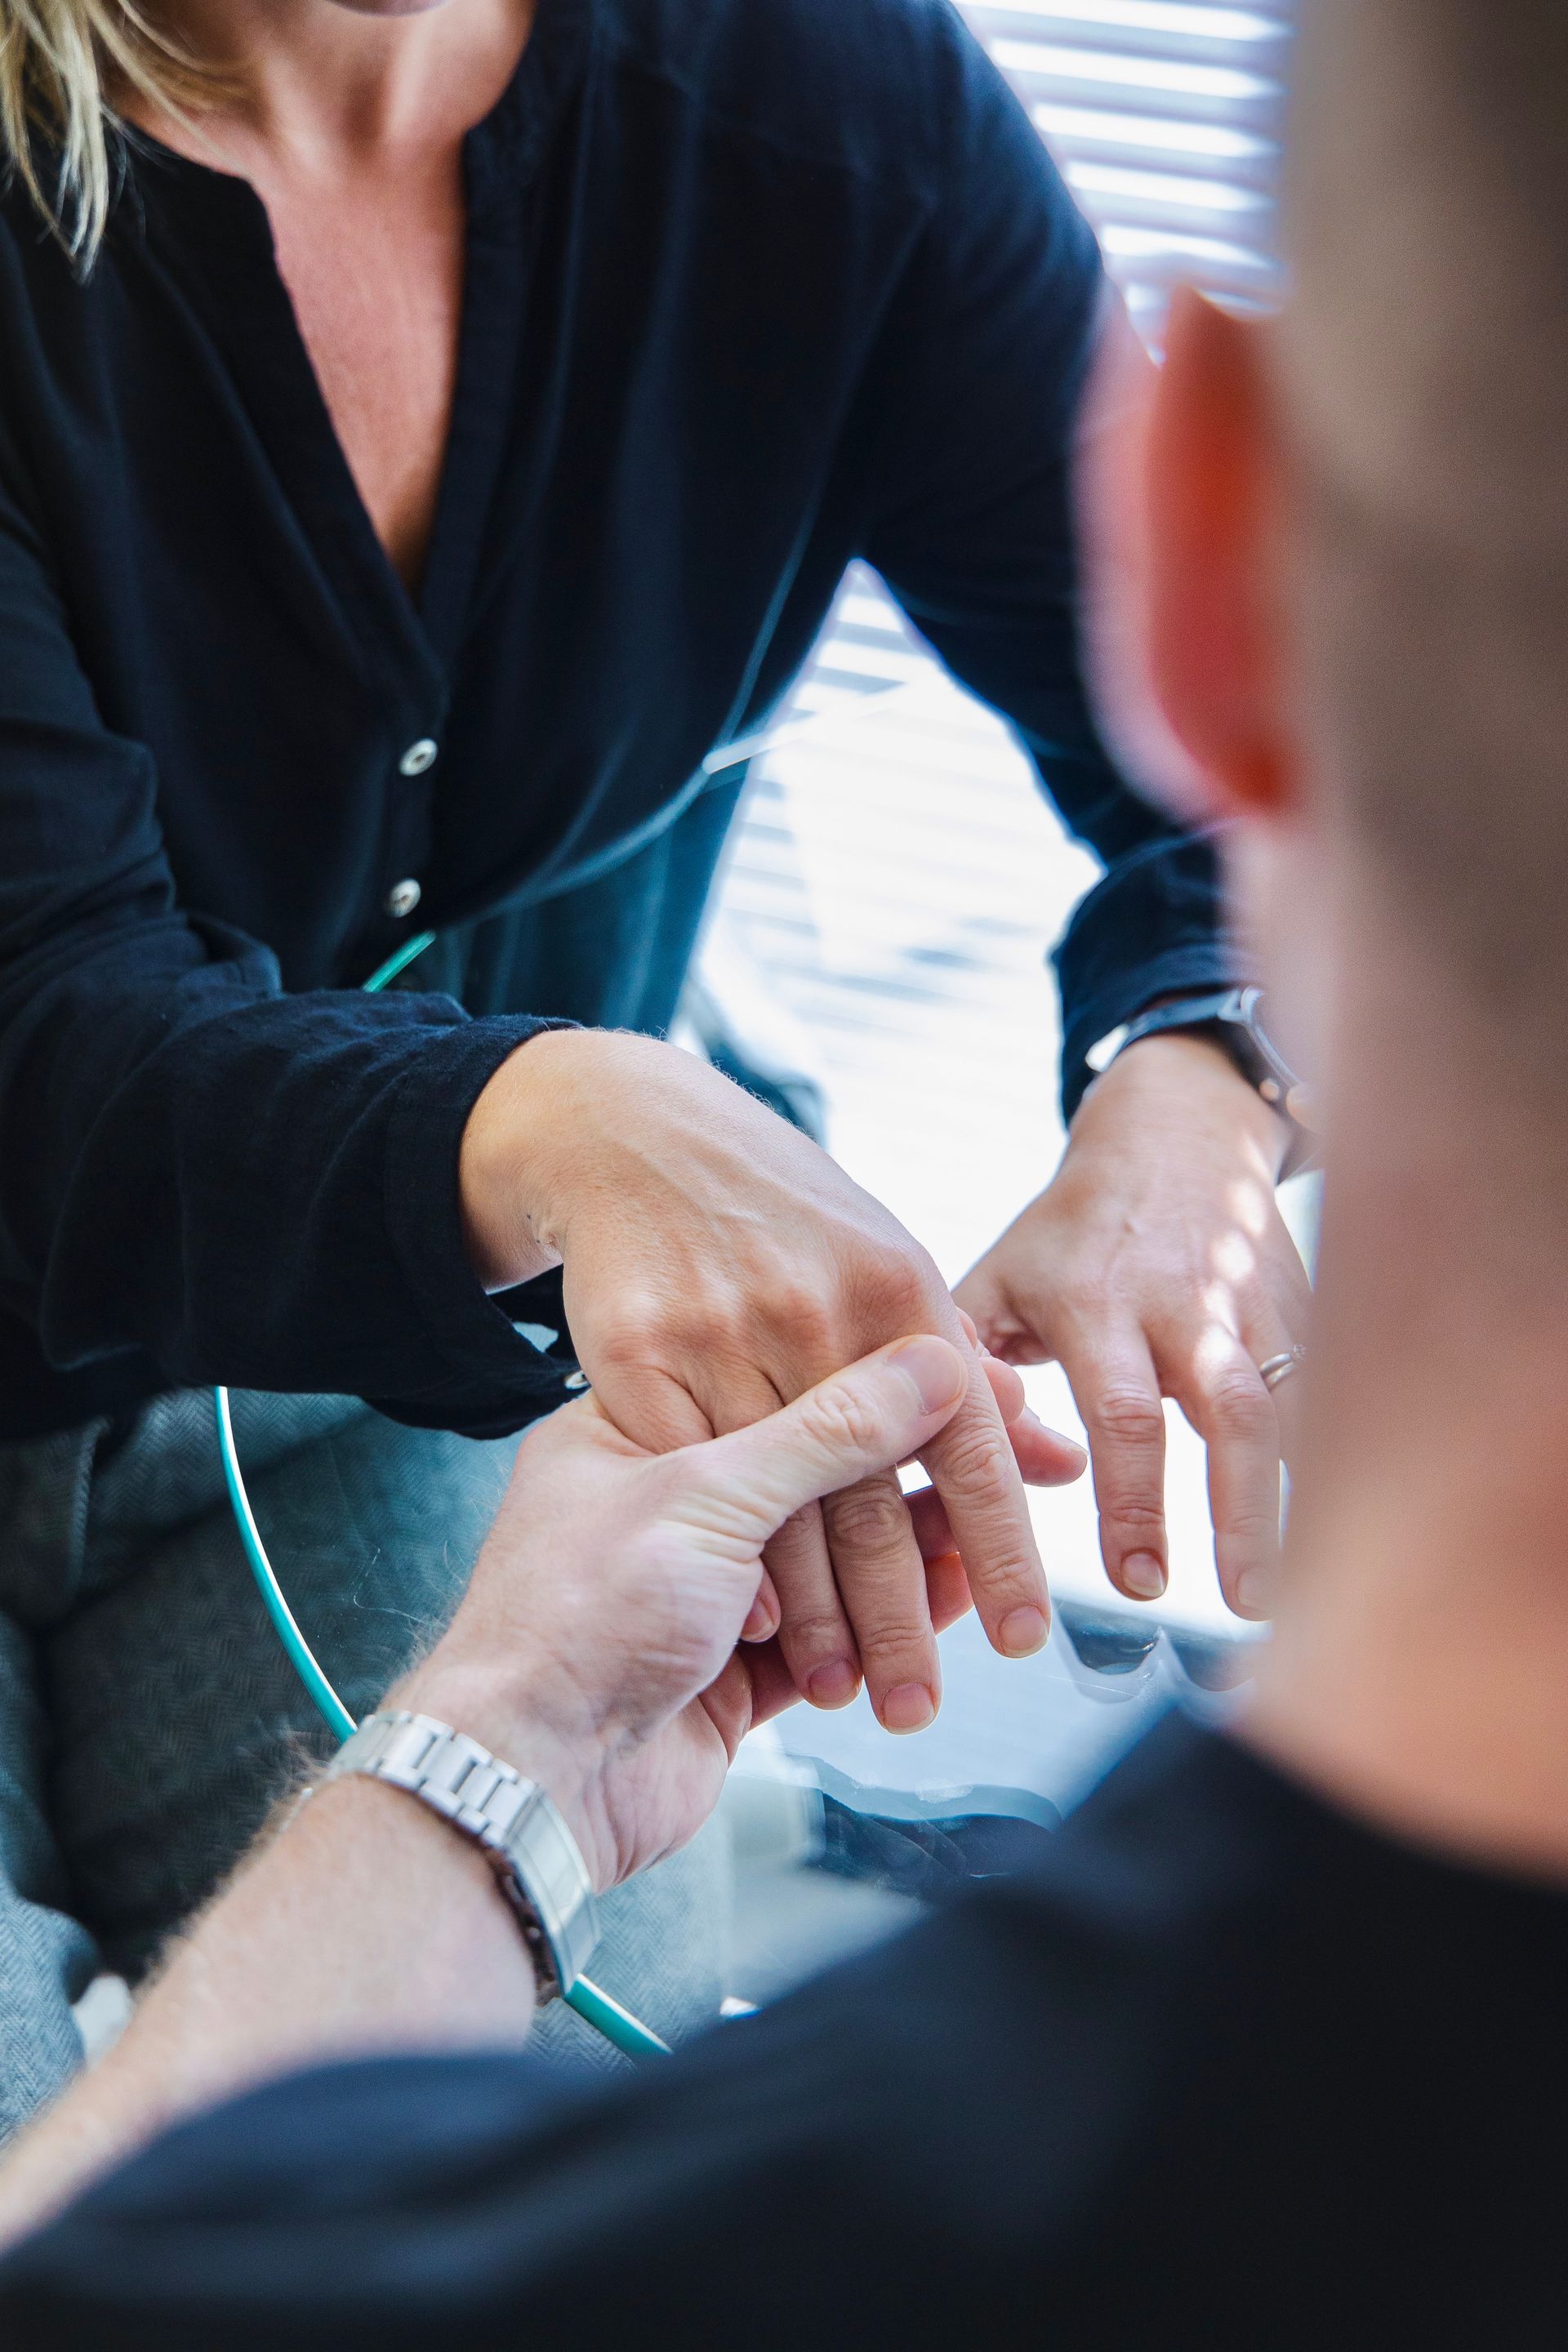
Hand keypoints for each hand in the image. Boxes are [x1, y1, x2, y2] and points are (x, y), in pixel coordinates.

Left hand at [398, 1336, 981, 1889]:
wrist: (524, 1775)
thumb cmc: (578, 1615)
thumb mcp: (709, 1494)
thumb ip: (829, 1431)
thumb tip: (933, 1363)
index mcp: (637, 1426)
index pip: (786, 1376)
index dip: (886, 1378)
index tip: (977, 1376)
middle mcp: (668, 1503)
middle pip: (822, 1469)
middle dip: (921, 1470)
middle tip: (1021, 1456)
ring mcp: (701, 1590)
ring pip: (836, 1557)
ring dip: (917, 1552)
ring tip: (994, 1535)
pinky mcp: (730, 1672)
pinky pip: (834, 1632)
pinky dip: (895, 1618)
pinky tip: (954, 1597)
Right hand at [460, 1029, 1083, 1732]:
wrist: (638, 1140)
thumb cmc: (784, 1227)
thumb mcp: (886, 1280)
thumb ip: (960, 1380)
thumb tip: (1060, 1459)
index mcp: (898, 1289)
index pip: (967, 1440)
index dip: (999, 1542)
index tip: (1024, 1634)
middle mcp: (817, 1310)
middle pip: (870, 1496)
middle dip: (900, 1618)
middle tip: (921, 1706)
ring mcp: (721, 1328)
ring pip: (780, 1506)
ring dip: (815, 1615)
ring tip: (844, 1690)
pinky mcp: (634, 1349)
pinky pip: (687, 1482)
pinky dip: (725, 1558)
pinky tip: (755, 1629)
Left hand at [955, 1033, 1311, 1619]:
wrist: (1174, 1132)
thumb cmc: (1067, 1233)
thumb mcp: (999, 1277)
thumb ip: (971, 1367)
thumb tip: (961, 1467)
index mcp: (1094, 1299)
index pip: (1121, 1411)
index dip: (1131, 1501)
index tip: (1134, 1582)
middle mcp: (1180, 1301)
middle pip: (1221, 1412)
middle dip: (1228, 1515)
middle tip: (1236, 1604)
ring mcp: (1249, 1303)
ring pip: (1285, 1406)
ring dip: (1285, 1501)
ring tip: (1281, 1590)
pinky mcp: (1300, 1306)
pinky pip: (1323, 1389)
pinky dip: (1328, 1458)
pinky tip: (1330, 1532)